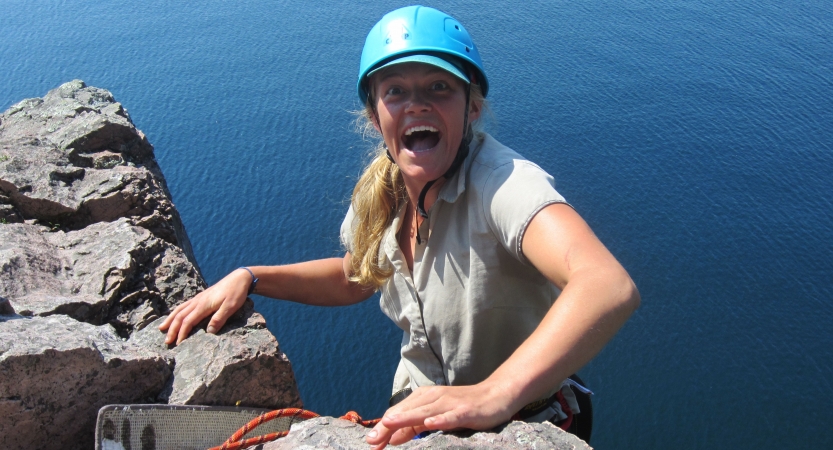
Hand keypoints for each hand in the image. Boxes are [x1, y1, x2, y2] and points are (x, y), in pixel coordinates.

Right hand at [158, 268, 251, 344]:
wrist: (239, 278)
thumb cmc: (236, 293)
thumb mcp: (231, 307)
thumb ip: (219, 319)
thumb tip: (209, 332)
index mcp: (203, 305)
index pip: (188, 321)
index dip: (182, 333)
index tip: (178, 344)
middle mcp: (197, 301)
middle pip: (180, 316)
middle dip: (172, 329)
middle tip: (166, 341)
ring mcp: (198, 298)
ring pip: (180, 309)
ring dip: (170, 319)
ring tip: (162, 328)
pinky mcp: (201, 296)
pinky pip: (184, 305)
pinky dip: (176, 312)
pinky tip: (175, 316)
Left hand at [365, 382, 515, 449]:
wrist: (496, 395)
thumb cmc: (463, 407)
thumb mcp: (435, 417)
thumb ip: (414, 426)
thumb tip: (392, 437)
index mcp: (424, 399)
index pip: (398, 413)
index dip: (383, 428)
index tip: (370, 444)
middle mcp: (433, 398)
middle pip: (406, 412)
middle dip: (387, 426)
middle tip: (371, 441)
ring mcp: (449, 403)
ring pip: (424, 411)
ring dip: (405, 419)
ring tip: (388, 425)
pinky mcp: (465, 410)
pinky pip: (450, 415)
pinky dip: (440, 419)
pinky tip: (429, 424)